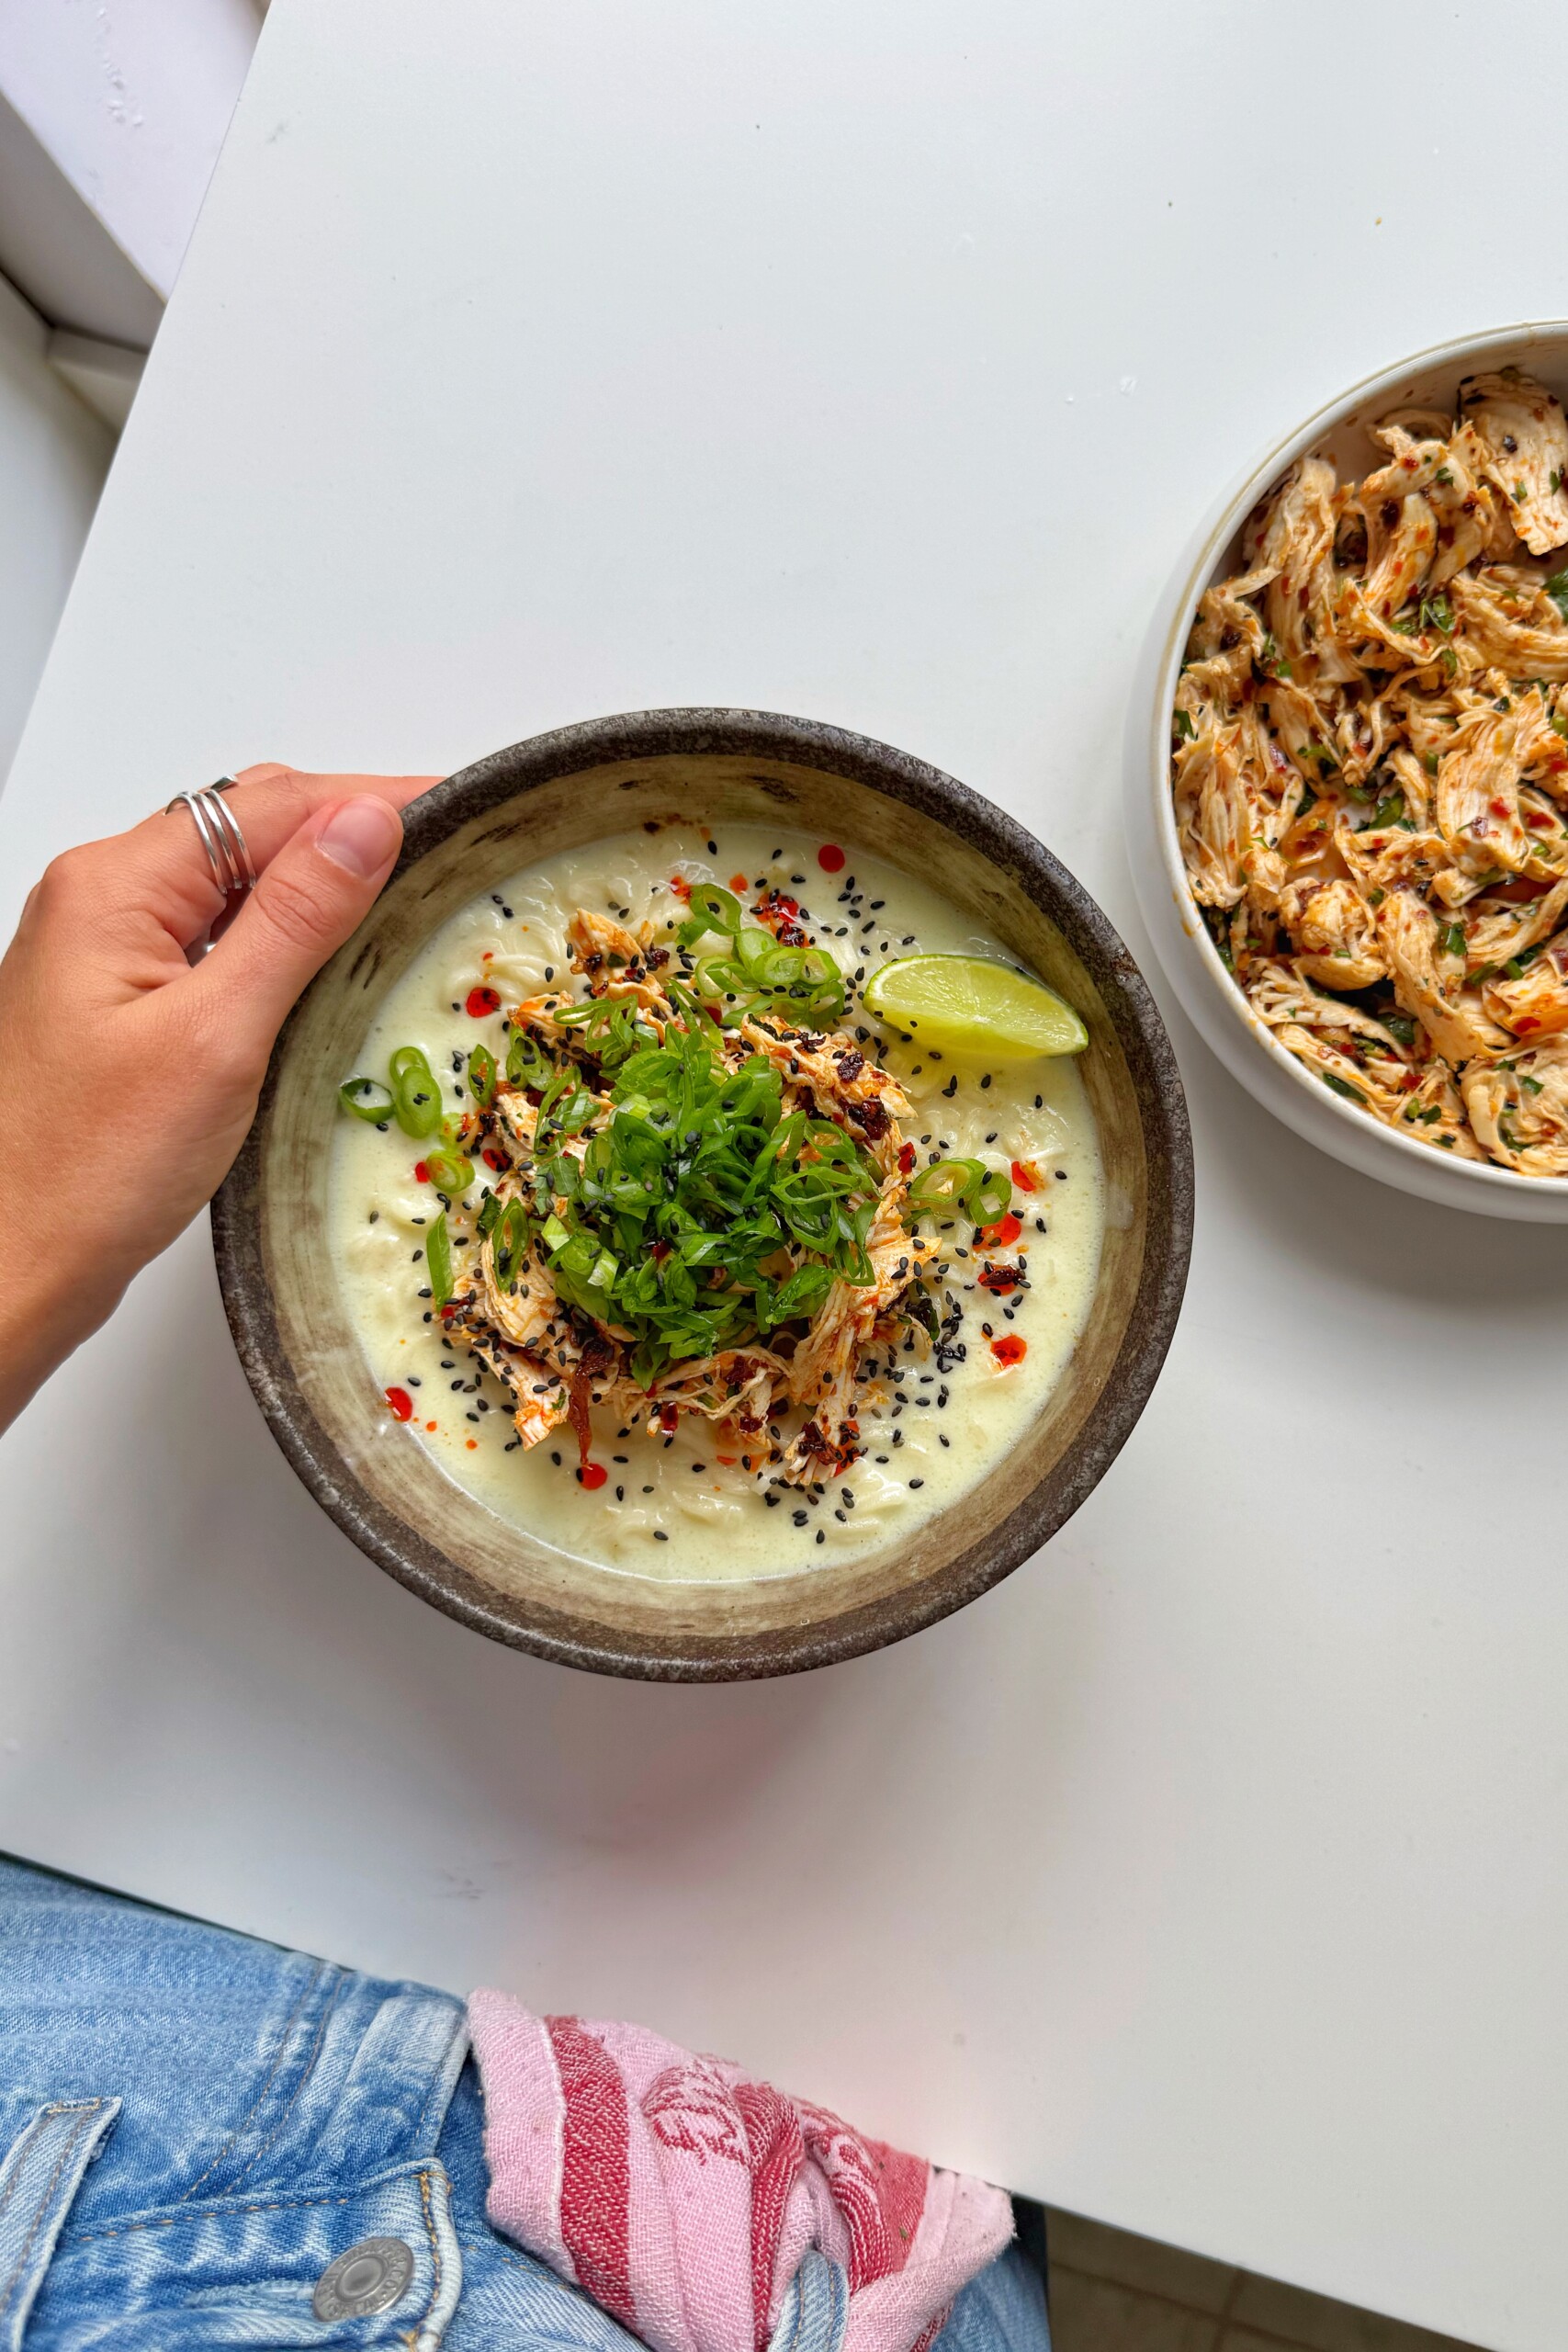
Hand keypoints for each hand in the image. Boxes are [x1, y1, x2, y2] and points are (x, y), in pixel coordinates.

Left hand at [0, 763, 437, 1431]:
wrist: (9, 1271)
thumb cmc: (86, 1172)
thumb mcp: (216, 1038)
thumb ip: (296, 920)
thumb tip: (365, 822)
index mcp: (113, 887)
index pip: (269, 806)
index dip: (371, 799)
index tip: (463, 811)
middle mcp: (102, 901)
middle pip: (250, 829)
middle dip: (350, 830)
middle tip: (453, 857)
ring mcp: (108, 953)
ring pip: (236, 883)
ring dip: (320, 884)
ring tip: (412, 901)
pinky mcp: (122, 1004)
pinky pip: (218, 938)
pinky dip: (284, 938)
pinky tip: (333, 965)